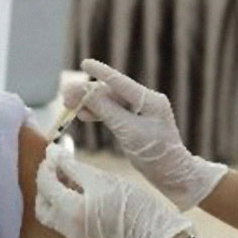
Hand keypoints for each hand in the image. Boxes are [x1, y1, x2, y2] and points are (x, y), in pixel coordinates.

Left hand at [36, 144, 195, 237]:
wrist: (154, 234)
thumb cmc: (131, 203)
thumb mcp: (101, 179)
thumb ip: (73, 167)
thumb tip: (54, 155)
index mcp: (70, 212)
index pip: (45, 186)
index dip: (47, 166)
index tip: (53, 153)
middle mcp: (68, 230)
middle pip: (42, 206)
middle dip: (44, 186)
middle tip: (56, 167)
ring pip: (53, 216)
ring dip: (55, 196)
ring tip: (69, 177)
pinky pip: (66, 224)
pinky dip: (66, 207)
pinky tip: (80, 193)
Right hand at [65, 60, 226, 210]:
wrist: (172, 174)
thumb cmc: (154, 154)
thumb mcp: (128, 131)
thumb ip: (106, 110)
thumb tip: (86, 91)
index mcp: (149, 100)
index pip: (120, 82)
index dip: (101, 72)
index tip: (84, 63)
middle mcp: (146, 101)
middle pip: (111, 92)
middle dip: (88, 93)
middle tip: (65, 98)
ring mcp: (141, 112)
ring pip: (110, 102)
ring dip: (90, 104)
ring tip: (70, 108)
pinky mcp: (136, 122)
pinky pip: (113, 112)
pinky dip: (98, 113)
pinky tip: (84, 115)